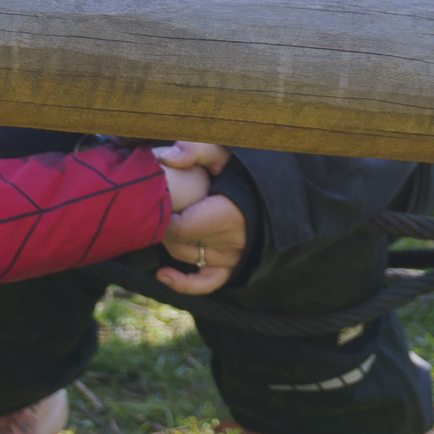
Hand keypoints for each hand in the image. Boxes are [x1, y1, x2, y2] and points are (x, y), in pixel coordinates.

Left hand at [153, 143, 244, 293]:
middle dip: (165, 225)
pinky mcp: (232, 268)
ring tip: (168, 223)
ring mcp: (232, 257)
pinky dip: (183, 283)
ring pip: (187, 257)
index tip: (160, 198)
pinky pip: (206, 283)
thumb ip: (195, 150)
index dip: (163, 215)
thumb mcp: (224, 154)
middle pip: (178, 242)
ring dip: (173, 242)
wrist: (274, 195)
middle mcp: (231, 241)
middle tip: (161, 205)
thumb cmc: (243, 173)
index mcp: (227, 214)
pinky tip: (162, 275)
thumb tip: (166, 157)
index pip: (179, 227)